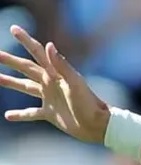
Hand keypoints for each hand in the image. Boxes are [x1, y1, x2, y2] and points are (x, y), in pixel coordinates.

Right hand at [0, 26, 109, 142]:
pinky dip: (20, 114)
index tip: (14, 29)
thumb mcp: (75, 83)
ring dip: (11, 82)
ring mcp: (49, 98)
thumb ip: (62, 65)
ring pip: (25, 87)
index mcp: (55, 74)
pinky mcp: (50, 114)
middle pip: (26, 68)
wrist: (98, 125)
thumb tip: (48, 45)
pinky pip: (31, 113)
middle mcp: (50, 84)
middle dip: (11, 61)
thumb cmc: (89, 103)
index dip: (25, 40)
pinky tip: (8, 115)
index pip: (37, 53)